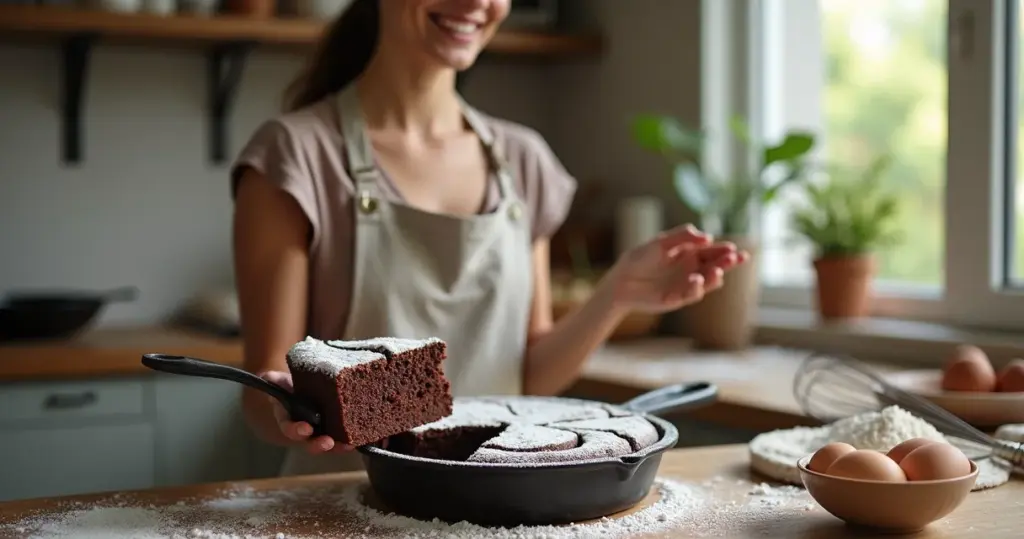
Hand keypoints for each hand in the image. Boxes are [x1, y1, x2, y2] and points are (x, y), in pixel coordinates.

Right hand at [259, 371, 355, 454]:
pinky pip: (343, 437)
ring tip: (347, 446)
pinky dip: (352, 439)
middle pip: (309, 443)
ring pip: (328, 444)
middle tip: (327, 442)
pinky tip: (362, 438)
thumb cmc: (291, 385)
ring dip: (337, 447)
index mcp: (289, 419)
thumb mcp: (281, 381)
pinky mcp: (337, 428)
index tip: (305, 429)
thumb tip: (269, 378)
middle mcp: (305, 429)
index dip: (296, 431)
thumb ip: (273, 380)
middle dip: (318, 445)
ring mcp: (321, 430)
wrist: (307, 386)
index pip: (289, 428)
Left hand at [605, 224, 749, 313]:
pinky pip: (692, 294)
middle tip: (737, 258)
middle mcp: (692, 269)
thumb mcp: (660, 243)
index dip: (725, 250)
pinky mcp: (678, 298)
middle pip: (716, 266)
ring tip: (718, 271)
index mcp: (690, 253)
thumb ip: (682, 237)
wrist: (622, 281)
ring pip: (708, 282)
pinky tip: (696, 280)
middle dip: (728, 263)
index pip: (713, 251)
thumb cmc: (640, 258)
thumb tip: (707, 237)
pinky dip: (695, 288)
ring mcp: (687, 285)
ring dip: (715, 276)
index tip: (733, 249)